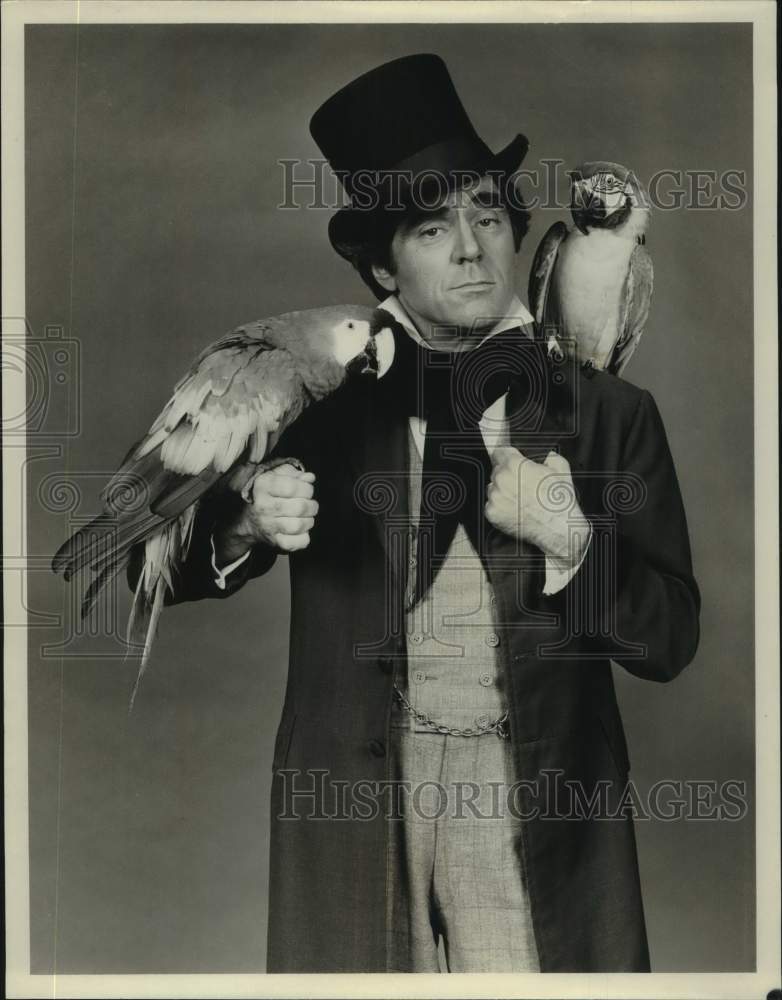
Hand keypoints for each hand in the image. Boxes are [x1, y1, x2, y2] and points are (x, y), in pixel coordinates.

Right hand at [215, 463, 317, 559]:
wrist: (250, 521)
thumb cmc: (270, 494)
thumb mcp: (278, 477)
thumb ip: (295, 474)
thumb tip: (310, 478)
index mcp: (263, 486)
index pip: (292, 487)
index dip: (307, 489)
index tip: (307, 490)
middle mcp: (263, 506)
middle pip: (300, 507)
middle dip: (312, 505)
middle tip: (309, 505)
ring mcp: (267, 526)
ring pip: (299, 525)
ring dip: (309, 521)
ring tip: (306, 517)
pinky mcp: (274, 542)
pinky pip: (297, 542)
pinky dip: (304, 538)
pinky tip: (301, 530)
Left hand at [485, 447, 588, 566]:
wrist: (558, 529)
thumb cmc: (559, 501)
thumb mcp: (560, 466)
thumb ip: (546, 455)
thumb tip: (542, 454)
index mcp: (514, 465)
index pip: (499, 452)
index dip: (508, 456)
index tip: (511, 460)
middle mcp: (501, 480)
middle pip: (496, 470)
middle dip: (507, 474)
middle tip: (523, 484)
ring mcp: (495, 498)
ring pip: (493, 488)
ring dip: (503, 490)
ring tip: (521, 498)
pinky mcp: (492, 513)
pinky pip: (492, 504)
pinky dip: (501, 506)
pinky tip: (516, 509)